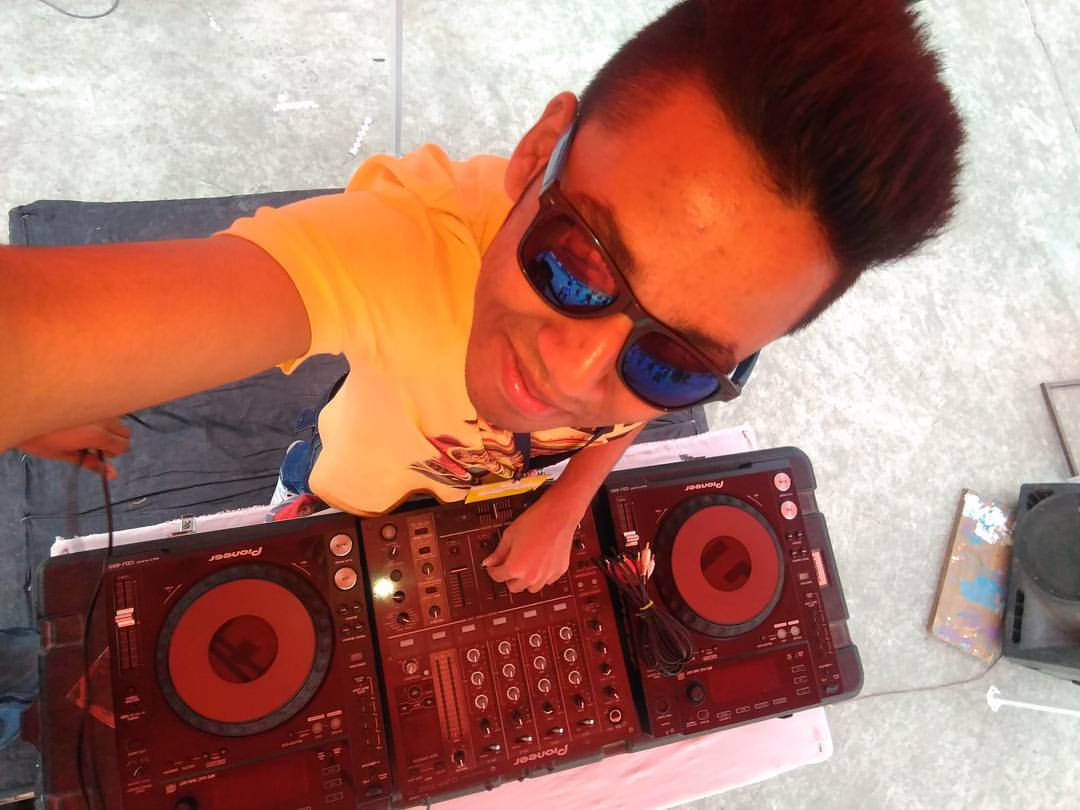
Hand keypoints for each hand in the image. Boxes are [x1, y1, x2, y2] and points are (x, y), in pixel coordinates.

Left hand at [17, 417, 131, 479]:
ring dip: (109, 427)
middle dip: (114, 440)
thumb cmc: (41, 438)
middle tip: (93, 444)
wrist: (24, 413)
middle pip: (126, 432)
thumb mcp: (65, 455)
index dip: (113, 453)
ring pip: (117, 419)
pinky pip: (105, 408)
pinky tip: (83, 418)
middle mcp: (102, 419)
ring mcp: (97, 406)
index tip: (98, 453)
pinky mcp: (90, 397)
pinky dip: (100, 415)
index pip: (124, 446)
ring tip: (86, 429)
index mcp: (97, 435)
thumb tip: (112, 474)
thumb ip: (91, 463)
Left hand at [482, 493, 580, 593]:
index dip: (492, 570)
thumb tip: (490, 561)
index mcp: (515, 568)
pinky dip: (542, 576)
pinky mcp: (558, 571)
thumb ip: (499, 552)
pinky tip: (539, 563)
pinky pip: (547, 581)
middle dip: (509, 577)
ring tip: (525, 565)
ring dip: (525, 580)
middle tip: (508, 565)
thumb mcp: (510, 534)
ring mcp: (546, 576)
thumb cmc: (536, 521)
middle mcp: (531, 576)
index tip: (493, 566)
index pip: (498, 577)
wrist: (558, 514)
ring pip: (531, 588)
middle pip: (514, 587)